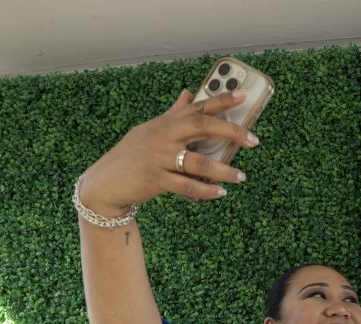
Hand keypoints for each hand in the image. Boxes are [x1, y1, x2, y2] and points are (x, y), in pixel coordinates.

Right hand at [78, 89, 258, 214]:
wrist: (106, 181)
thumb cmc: (134, 154)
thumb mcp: (151, 130)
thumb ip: (173, 114)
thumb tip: (188, 93)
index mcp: (167, 122)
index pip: (198, 106)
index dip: (222, 99)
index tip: (244, 95)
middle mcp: (164, 135)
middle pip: (203, 126)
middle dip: (231, 132)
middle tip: (253, 141)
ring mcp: (159, 157)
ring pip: (199, 162)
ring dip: (224, 170)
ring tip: (241, 176)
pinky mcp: (156, 179)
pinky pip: (187, 186)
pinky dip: (206, 191)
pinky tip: (220, 193)